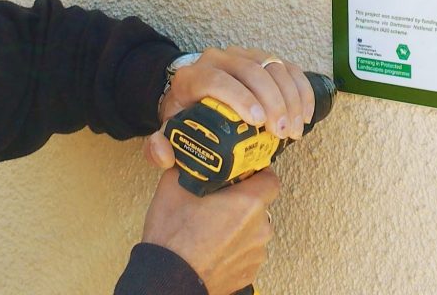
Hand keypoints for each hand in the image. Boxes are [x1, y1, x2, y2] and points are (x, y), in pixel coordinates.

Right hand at [141, 166, 280, 294]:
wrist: (165, 281)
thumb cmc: (172, 239)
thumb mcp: (174, 185)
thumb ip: (191, 165)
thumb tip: (190, 155)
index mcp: (249, 203)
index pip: (270, 179)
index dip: (257, 174)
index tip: (242, 174)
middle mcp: (259, 228)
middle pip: (260, 205)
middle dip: (243, 200)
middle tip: (220, 201)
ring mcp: (255, 254)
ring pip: (253, 230)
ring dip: (239, 226)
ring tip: (212, 228)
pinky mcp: (248, 274)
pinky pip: (247, 251)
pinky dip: (235, 248)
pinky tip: (213, 247)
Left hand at [146, 47, 315, 169]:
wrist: (193, 89)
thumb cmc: (185, 112)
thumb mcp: (168, 129)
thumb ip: (158, 147)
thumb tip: (165, 155)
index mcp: (194, 75)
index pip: (217, 80)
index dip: (239, 97)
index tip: (256, 122)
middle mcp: (221, 58)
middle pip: (252, 71)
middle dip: (272, 102)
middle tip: (281, 133)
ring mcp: (245, 54)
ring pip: (274, 66)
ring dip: (290, 98)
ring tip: (295, 130)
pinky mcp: (265, 58)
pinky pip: (288, 67)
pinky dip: (301, 90)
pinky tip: (306, 114)